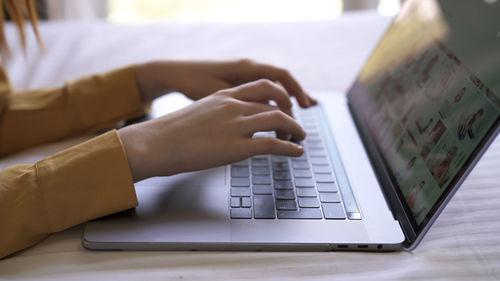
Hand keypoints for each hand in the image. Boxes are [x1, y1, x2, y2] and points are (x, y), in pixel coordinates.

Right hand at [119, 79, 305, 181]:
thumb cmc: (170, 133)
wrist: (155, 143)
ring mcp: (236, 125)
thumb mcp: (199, 113)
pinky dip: (290, 148)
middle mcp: (233, 106)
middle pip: (275, 102)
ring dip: (295, 129)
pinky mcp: (237, 147)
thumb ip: (218, 115)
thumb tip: (227, 126)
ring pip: (279, 119)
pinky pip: (273, 144)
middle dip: (292, 113)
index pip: (262, 86)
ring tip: (300, 139)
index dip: (280, 95)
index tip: (286, 107)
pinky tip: (296, 152)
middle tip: (296, 126)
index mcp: (224, 95)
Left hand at [135, 59, 316, 107]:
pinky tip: (272, 118)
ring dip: (283, 103)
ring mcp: (242, 78)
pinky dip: (269, 105)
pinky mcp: (235, 86)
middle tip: (306, 114)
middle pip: (280, 83)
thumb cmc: (194, 82)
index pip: (281, 77)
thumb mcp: (219, 93)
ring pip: (270, 90)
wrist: (174, 75)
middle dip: (296, 98)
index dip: (296, 91)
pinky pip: (258, 94)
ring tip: (293, 120)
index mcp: (247, 68)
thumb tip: (270, 109)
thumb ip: (246, 99)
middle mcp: (247, 69)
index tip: (306, 107)